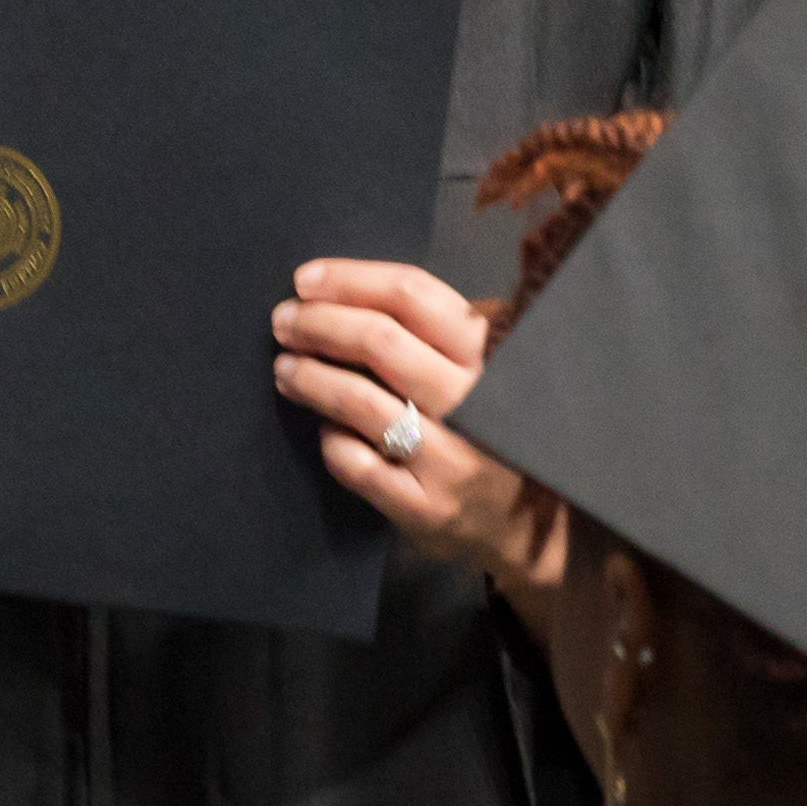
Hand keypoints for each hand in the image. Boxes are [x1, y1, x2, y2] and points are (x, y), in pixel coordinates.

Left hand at [274, 262, 559, 611]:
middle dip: (319, 323)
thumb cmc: (484, 424)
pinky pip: (357, 464)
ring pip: (362, 401)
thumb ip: (434, 325)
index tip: (304, 280)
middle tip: (284, 321)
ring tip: (284, 368)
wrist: (522, 525)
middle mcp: (476, 402)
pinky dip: (331, 440)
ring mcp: (452, 459)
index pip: (412, 295)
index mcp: (489, 352)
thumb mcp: (481, 366)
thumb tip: (338, 286)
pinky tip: (325, 429)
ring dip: (311, 377)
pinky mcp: (426, 508)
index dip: (350, 280)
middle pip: (380, 341)